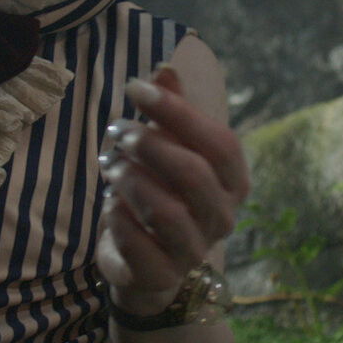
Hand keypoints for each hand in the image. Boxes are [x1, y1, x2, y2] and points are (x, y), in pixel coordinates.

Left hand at [96, 64, 250, 316]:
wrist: (145, 264)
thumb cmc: (161, 193)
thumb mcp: (167, 148)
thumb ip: (170, 111)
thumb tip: (166, 67)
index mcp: (234, 181)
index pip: (219, 143)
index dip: (178, 112)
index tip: (135, 87)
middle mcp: (222, 216)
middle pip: (193, 174)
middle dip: (149, 145)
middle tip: (117, 129)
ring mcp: (194, 250)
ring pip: (165, 211)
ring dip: (129, 180)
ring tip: (110, 164)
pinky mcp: (162, 275)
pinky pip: (137, 243)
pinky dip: (116, 218)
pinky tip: (109, 203)